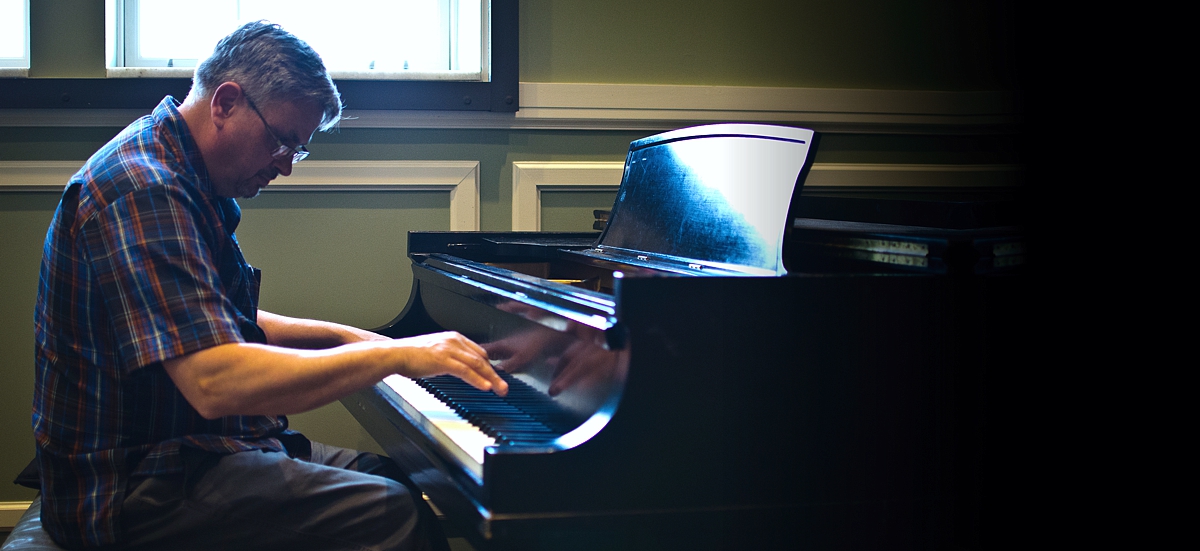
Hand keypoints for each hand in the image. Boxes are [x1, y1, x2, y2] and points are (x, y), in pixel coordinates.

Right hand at [391, 331, 507, 395]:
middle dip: (495, 374)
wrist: (395, 354)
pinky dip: (477, 379)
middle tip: (503, 387)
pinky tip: (485, 387)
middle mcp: (454, 341)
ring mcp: (449, 350)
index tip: (495, 378)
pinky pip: (465, 371)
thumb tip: (464, 369)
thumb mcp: (437, 352)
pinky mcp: (443, 360)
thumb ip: (452, 358)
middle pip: (482, 359)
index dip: (489, 367)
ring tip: (499, 389)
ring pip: (477, 364)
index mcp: (454, 338)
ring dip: (491, 378)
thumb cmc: (412, 356)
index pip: (479, 353)